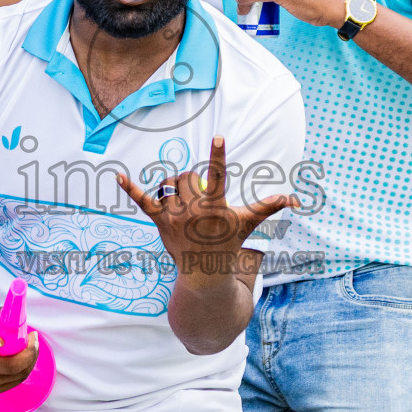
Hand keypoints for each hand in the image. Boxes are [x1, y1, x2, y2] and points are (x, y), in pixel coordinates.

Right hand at [0, 306, 40, 394]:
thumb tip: (17, 312)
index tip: (0, 339)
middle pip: (10, 365)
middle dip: (29, 353)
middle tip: (34, 338)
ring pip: (18, 374)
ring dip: (31, 359)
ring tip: (33, 345)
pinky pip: (17, 380)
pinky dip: (26, 367)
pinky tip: (27, 356)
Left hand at [117, 136, 295, 284]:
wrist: (204, 273)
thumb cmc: (228, 244)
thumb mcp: (248, 224)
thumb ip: (269, 207)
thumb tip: (296, 200)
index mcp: (215, 207)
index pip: (218, 176)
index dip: (218, 155)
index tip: (218, 137)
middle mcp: (192, 210)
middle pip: (187, 177)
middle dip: (193, 182)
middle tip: (200, 200)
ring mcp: (173, 216)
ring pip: (169, 184)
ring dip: (175, 187)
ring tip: (185, 203)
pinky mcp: (159, 222)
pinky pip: (142, 201)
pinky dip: (129, 188)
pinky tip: (116, 176)